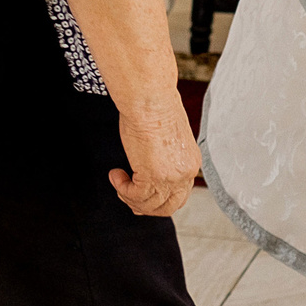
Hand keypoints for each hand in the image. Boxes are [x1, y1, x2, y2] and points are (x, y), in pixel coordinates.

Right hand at [108, 101, 202, 216]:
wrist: (150, 98)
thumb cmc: (155, 105)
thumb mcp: (166, 134)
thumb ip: (164, 152)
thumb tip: (150, 157)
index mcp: (190, 162)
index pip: (180, 194)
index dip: (160, 199)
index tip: (143, 193)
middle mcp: (185, 173)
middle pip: (168, 207)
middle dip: (146, 207)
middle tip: (128, 195)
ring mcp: (170, 177)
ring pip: (150, 206)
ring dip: (130, 197)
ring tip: (118, 181)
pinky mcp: (152, 177)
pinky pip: (135, 196)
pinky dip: (122, 189)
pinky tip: (115, 175)